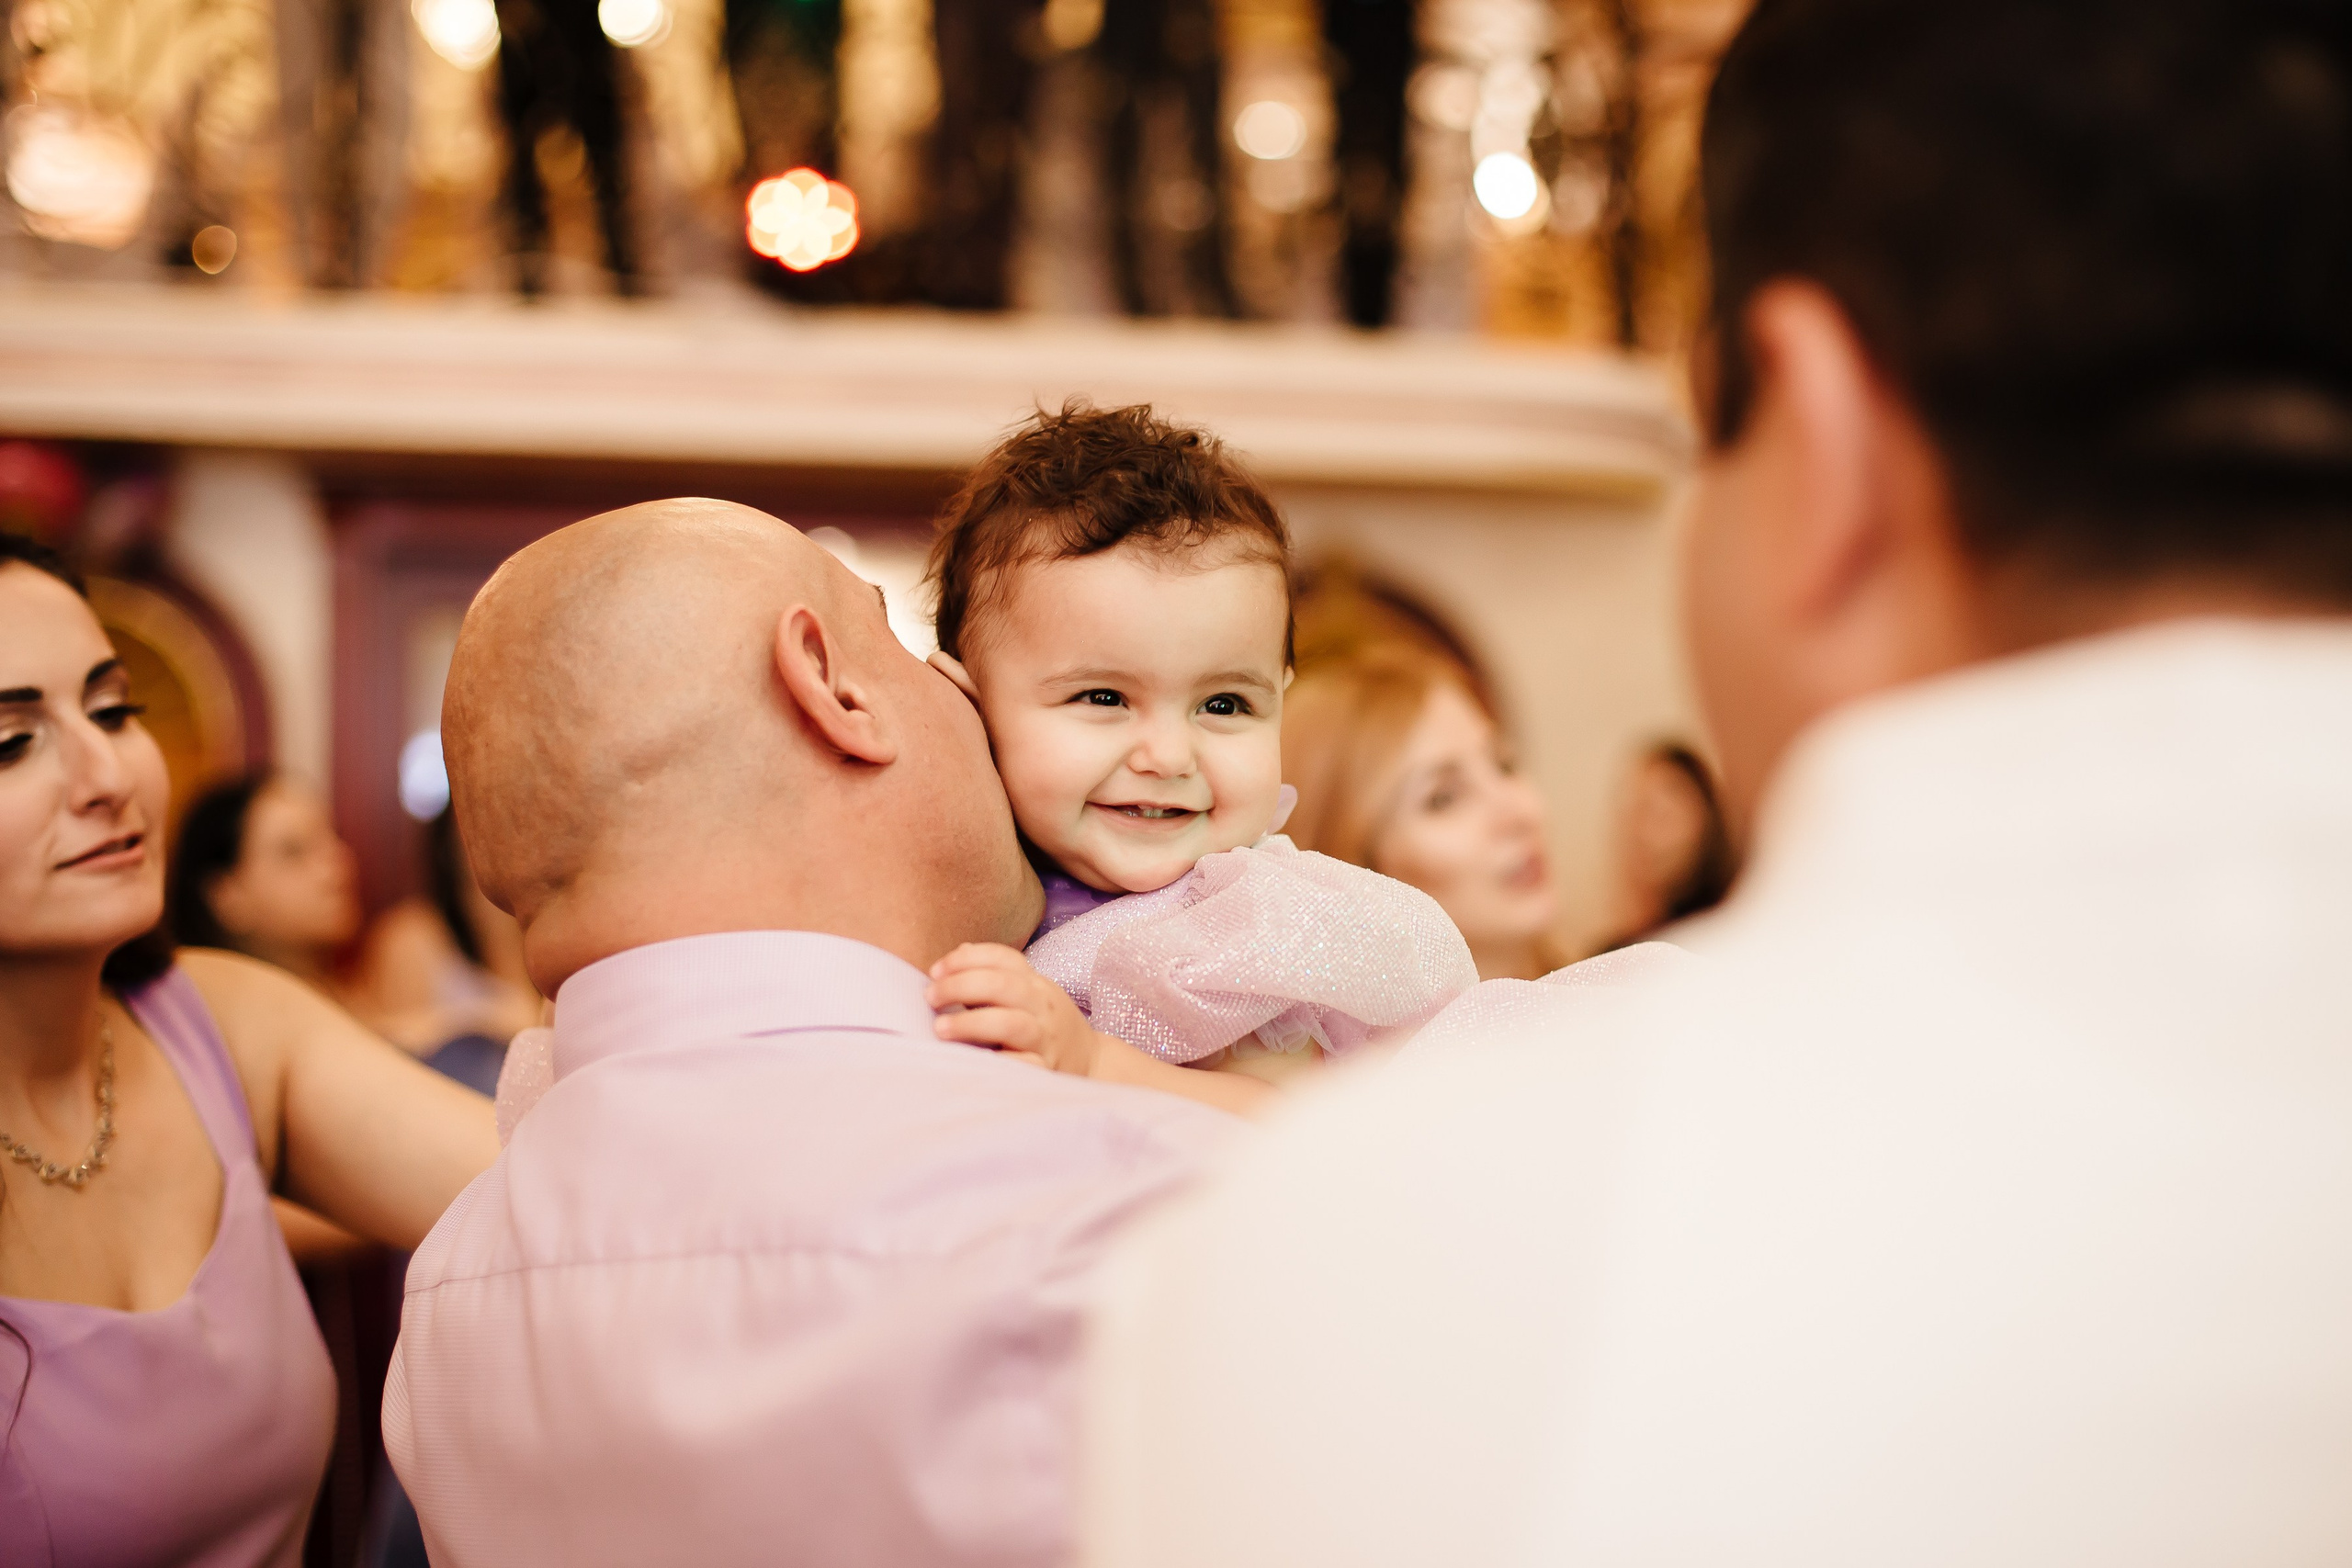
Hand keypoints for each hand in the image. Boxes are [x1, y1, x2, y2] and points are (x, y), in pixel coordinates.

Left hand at [926, 943, 1108, 1076]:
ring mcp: (1044, 1038)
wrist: (1091, 1061)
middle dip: (960, 986)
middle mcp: (1041, 1006)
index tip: (935, 971)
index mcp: (1034, 984)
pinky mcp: (1044, 1070)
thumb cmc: (1045, 1025)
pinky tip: (972, 1063)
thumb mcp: (1028, 993)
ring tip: (940, 1028)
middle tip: (930, 997)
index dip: (966, 959)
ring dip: (970, 1023)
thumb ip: (996, 975)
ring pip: (1010, 1023)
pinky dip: (997, 1062)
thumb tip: (959, 952)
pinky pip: (1022, 1066)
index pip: (1003, 958)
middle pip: (1002, 985)